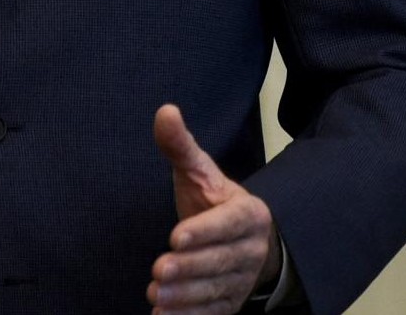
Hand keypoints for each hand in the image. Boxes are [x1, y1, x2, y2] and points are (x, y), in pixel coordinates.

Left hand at [147, 104, 277, 314]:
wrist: (245, 242)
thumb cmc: (214, 203)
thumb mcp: (200, 173)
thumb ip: (181, 146)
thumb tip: (165, 110)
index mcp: (248, 214)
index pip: (227, 224)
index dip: (204, 231)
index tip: (176, 236)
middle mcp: (250, 250)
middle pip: (219, 261)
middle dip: (189, 267)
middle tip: (159, 270)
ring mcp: (241, 280)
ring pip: (214, 290)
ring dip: (185, 296)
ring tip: (156, 295)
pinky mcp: (229, 304)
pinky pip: (211, 313)